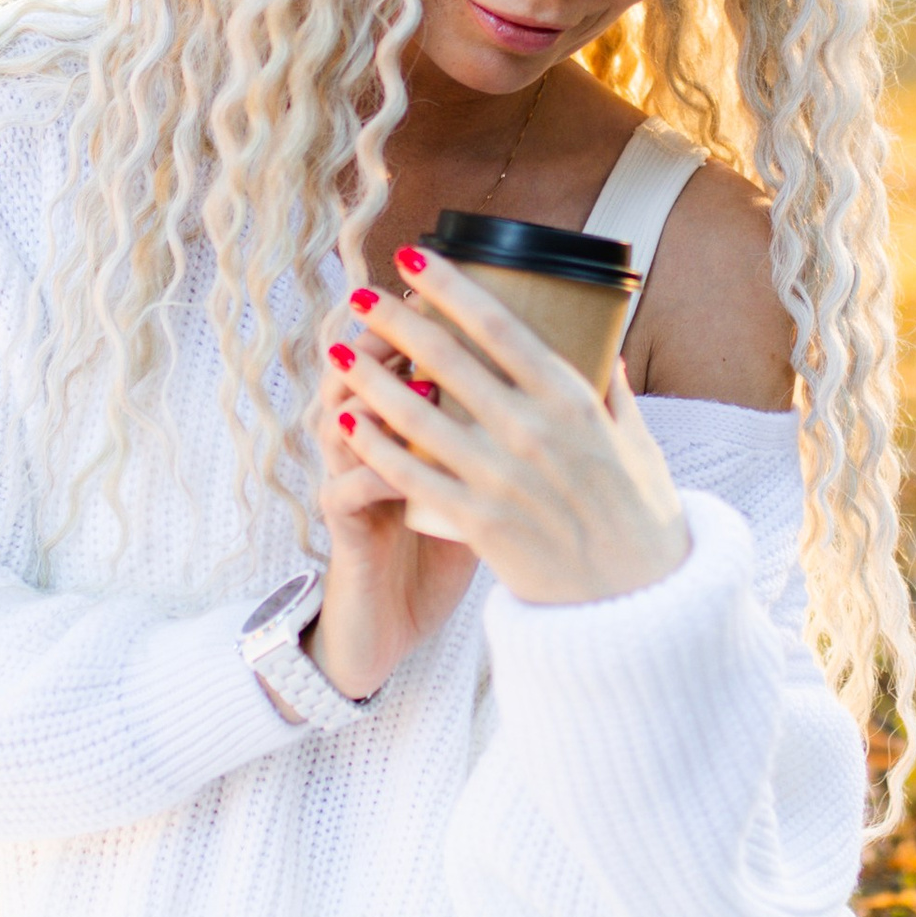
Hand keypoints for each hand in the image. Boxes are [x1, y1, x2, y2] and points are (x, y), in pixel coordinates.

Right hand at [307, 289, 480, 700]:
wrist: (395, 624)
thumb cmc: (443, 548)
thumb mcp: (477, 484)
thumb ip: (505, 435)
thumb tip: (575, 385)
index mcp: (404, 429)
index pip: (401, 359)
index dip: (421, 324)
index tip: (450, 292)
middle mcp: (367, 447)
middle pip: (360, 374)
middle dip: (386, 340)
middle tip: (413, 313)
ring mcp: (349, 483)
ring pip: (340, 423)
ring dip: (372, 398)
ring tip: (408, 379)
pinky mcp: (345, 530)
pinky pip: (347, 491)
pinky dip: (370, 470)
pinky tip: (393, 460)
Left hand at [333, 250, 691, 610]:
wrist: (635, 602)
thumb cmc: (640, 517)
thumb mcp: (637, 441)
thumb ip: (612, 391)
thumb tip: (605, 347)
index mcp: (572, 399)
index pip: (499, 324)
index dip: (450, 286)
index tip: (414, 259)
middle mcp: (532, 429)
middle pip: (446, 360)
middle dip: (394, 321)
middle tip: (359, 294)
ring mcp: (502, 476)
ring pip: (416, 415)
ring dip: (368, 377)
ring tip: (336, 351)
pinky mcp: (478, 521)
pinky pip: (411, 476)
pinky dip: (374, 447)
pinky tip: (346, 423)